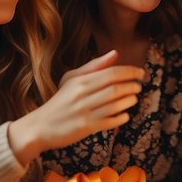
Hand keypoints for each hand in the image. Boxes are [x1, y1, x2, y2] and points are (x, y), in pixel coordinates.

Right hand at [8, 50, 144, 164]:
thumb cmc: (60, 100)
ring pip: (115, 104)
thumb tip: (115, 53)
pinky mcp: (86, 128)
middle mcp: (82, 96)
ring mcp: (85, 112)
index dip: (129, 72)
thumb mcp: (71, 79)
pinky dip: (121, 118)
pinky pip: (110, 121)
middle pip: (115, 88)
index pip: (111, 73)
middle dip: (132, 86)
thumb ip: (94, 66)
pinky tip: (125, 115)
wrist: (40, 126)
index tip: (140, 73)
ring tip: (134, 98)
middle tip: (139, 85)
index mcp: (80, 81)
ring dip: (129, 101)